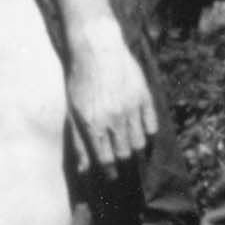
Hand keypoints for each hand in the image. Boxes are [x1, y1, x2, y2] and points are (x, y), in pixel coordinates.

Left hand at [64, 20, 158, 172]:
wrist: (96, 48)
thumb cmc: (80, 80)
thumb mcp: (73, 111)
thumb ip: (79, 141)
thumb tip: (84, 169)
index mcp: (93, 124)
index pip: (105, 158)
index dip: (109, 170)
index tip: (112, 175)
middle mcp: (113, 119)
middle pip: (124, 153)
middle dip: (123, 161)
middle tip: (123, 164)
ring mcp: (131, 108)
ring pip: (140, 142)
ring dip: (135, 148)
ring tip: (130, 146)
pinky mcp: (143, 95)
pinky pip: (152, 124)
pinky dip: (148, 131)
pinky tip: (141, 130)